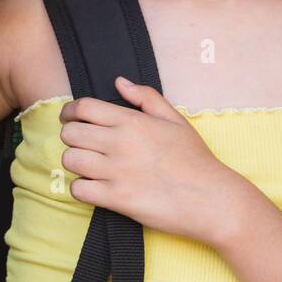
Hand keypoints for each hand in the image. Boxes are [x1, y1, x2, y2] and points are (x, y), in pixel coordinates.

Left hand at [57, 76, 250, 245]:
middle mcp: (121, 143)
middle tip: (83, 145)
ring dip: (76, 164)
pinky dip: (81, 189)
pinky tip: (94, 188)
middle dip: (72, 138)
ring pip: (70, 160)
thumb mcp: (175, 120)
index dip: (70, 112)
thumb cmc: (195, 159)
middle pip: (70, 133)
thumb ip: (146, 97)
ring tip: (90, 167)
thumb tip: (119, 82)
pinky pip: (78, 190)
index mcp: (133, 121)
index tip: (70, 119)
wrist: (212, 199)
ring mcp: (117, 171)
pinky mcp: (117, 198)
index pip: (83, 107)